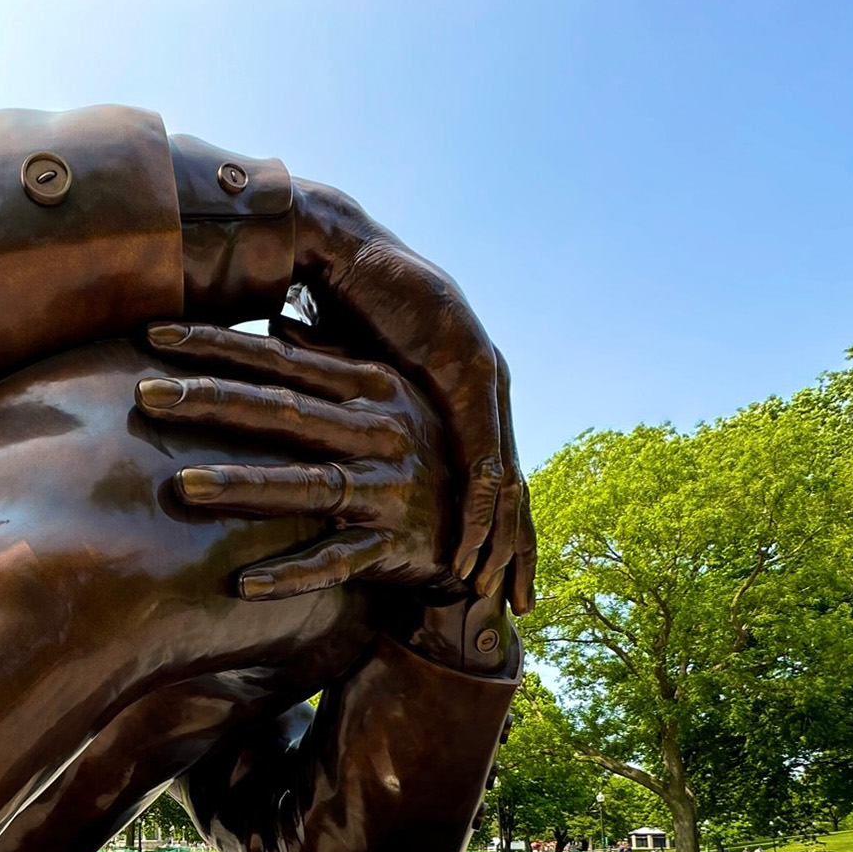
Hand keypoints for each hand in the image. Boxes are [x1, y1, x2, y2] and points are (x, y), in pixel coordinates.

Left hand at [137, 322, 455, 599]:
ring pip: (306, 485)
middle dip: (212, 401)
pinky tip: (243, 584)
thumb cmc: (419, 445)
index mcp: (370, 387)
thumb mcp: (384, 394)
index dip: (216, 346)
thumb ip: (328, 359)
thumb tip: (274, 322)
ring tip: (183, 485)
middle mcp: (377, 432)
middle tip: (146, 394)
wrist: (482, 521)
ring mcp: (385, 489)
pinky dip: (292, 575)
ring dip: (245, 485)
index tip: (154, 333)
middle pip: (283, 413)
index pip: (278, 359)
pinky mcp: (390, 544)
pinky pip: (335, 563)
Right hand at [288, 181, 535, 613]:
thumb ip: (372, 415)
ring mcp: (486, 378)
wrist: (332, 248)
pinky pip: (484, 456)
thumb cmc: (336, 305)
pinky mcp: (472, 373)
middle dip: (518, 548)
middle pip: (514, 486)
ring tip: (497, 588)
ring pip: (508, 480)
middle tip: (520, 602)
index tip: (494, 576)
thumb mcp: (359, 381)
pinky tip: (478, 546)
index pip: (490, 474)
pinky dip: (483, 507)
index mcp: (462, 389)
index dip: (496, 528)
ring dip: (505, 540)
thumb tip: (345, 452)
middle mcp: (487, 385)